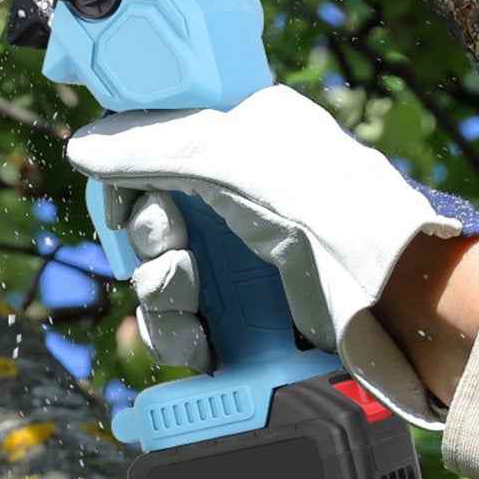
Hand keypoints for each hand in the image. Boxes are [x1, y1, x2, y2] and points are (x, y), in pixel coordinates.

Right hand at [66, 85, 465, 425]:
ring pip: (159, 277)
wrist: (396, 297)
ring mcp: (244, 260)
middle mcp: (240, 197)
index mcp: (244, 138)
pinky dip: (179, 335)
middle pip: (149, 218)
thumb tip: (82, 145)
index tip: (120, 199)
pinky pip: (184, 326)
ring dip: (158, 289)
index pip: (157, 149)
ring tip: (188, 294)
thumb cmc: (330, 205)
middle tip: (172, 244)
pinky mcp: (249, 318)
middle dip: (146, 238)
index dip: (128, 177)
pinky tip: (200, 340)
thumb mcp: (230, 155)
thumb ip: (150, 145)